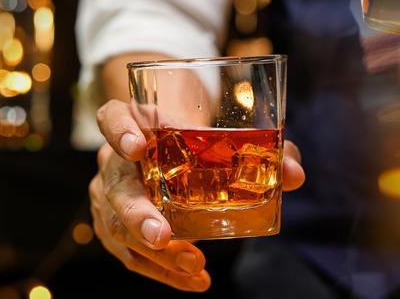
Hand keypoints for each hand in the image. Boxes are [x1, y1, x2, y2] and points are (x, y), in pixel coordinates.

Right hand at [89, 99, 305, 291]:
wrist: (165, 150)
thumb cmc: (188, 138)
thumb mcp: (212, 132)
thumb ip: (256, 149)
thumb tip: (293, 173)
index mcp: (129, 122)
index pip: (111, 119)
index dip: (119, 132)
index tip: (137, 147)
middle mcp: (111, 160)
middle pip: (114, 186)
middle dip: (136, 213)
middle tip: (161, 234)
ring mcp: (106, 195)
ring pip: (118, 227)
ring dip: (155, 253)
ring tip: (193, 265)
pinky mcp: (112, 226)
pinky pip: (130, 254)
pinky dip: (162, 270)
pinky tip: (192, 280)